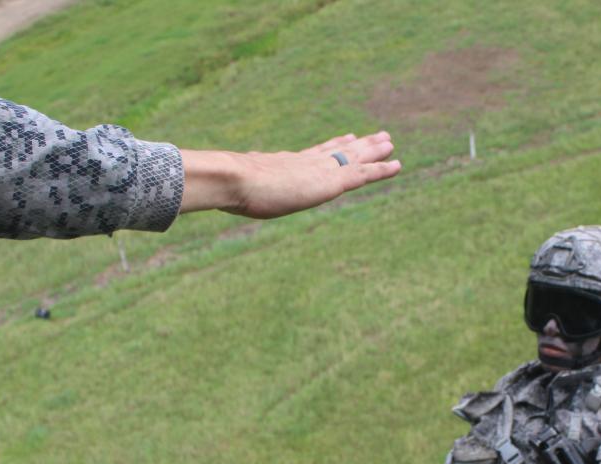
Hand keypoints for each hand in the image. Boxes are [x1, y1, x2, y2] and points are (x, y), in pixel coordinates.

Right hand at [180, 131, 400, 218]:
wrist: (233, 179)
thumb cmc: (226, 187)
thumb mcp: (230, 190)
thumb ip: (228, 189)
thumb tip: (203, 190)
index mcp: (284, 165)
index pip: (314, 154)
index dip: (332, 146)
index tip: (345, 139)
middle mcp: (305, 163)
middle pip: (337, 150)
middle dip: (358, 144)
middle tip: (377, 136)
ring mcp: (318, 170)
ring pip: (354, 157)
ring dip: (374, 151)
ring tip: (390, 141)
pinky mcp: (329, 181)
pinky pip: (361, 174)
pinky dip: (380, 169)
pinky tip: (397, 164)